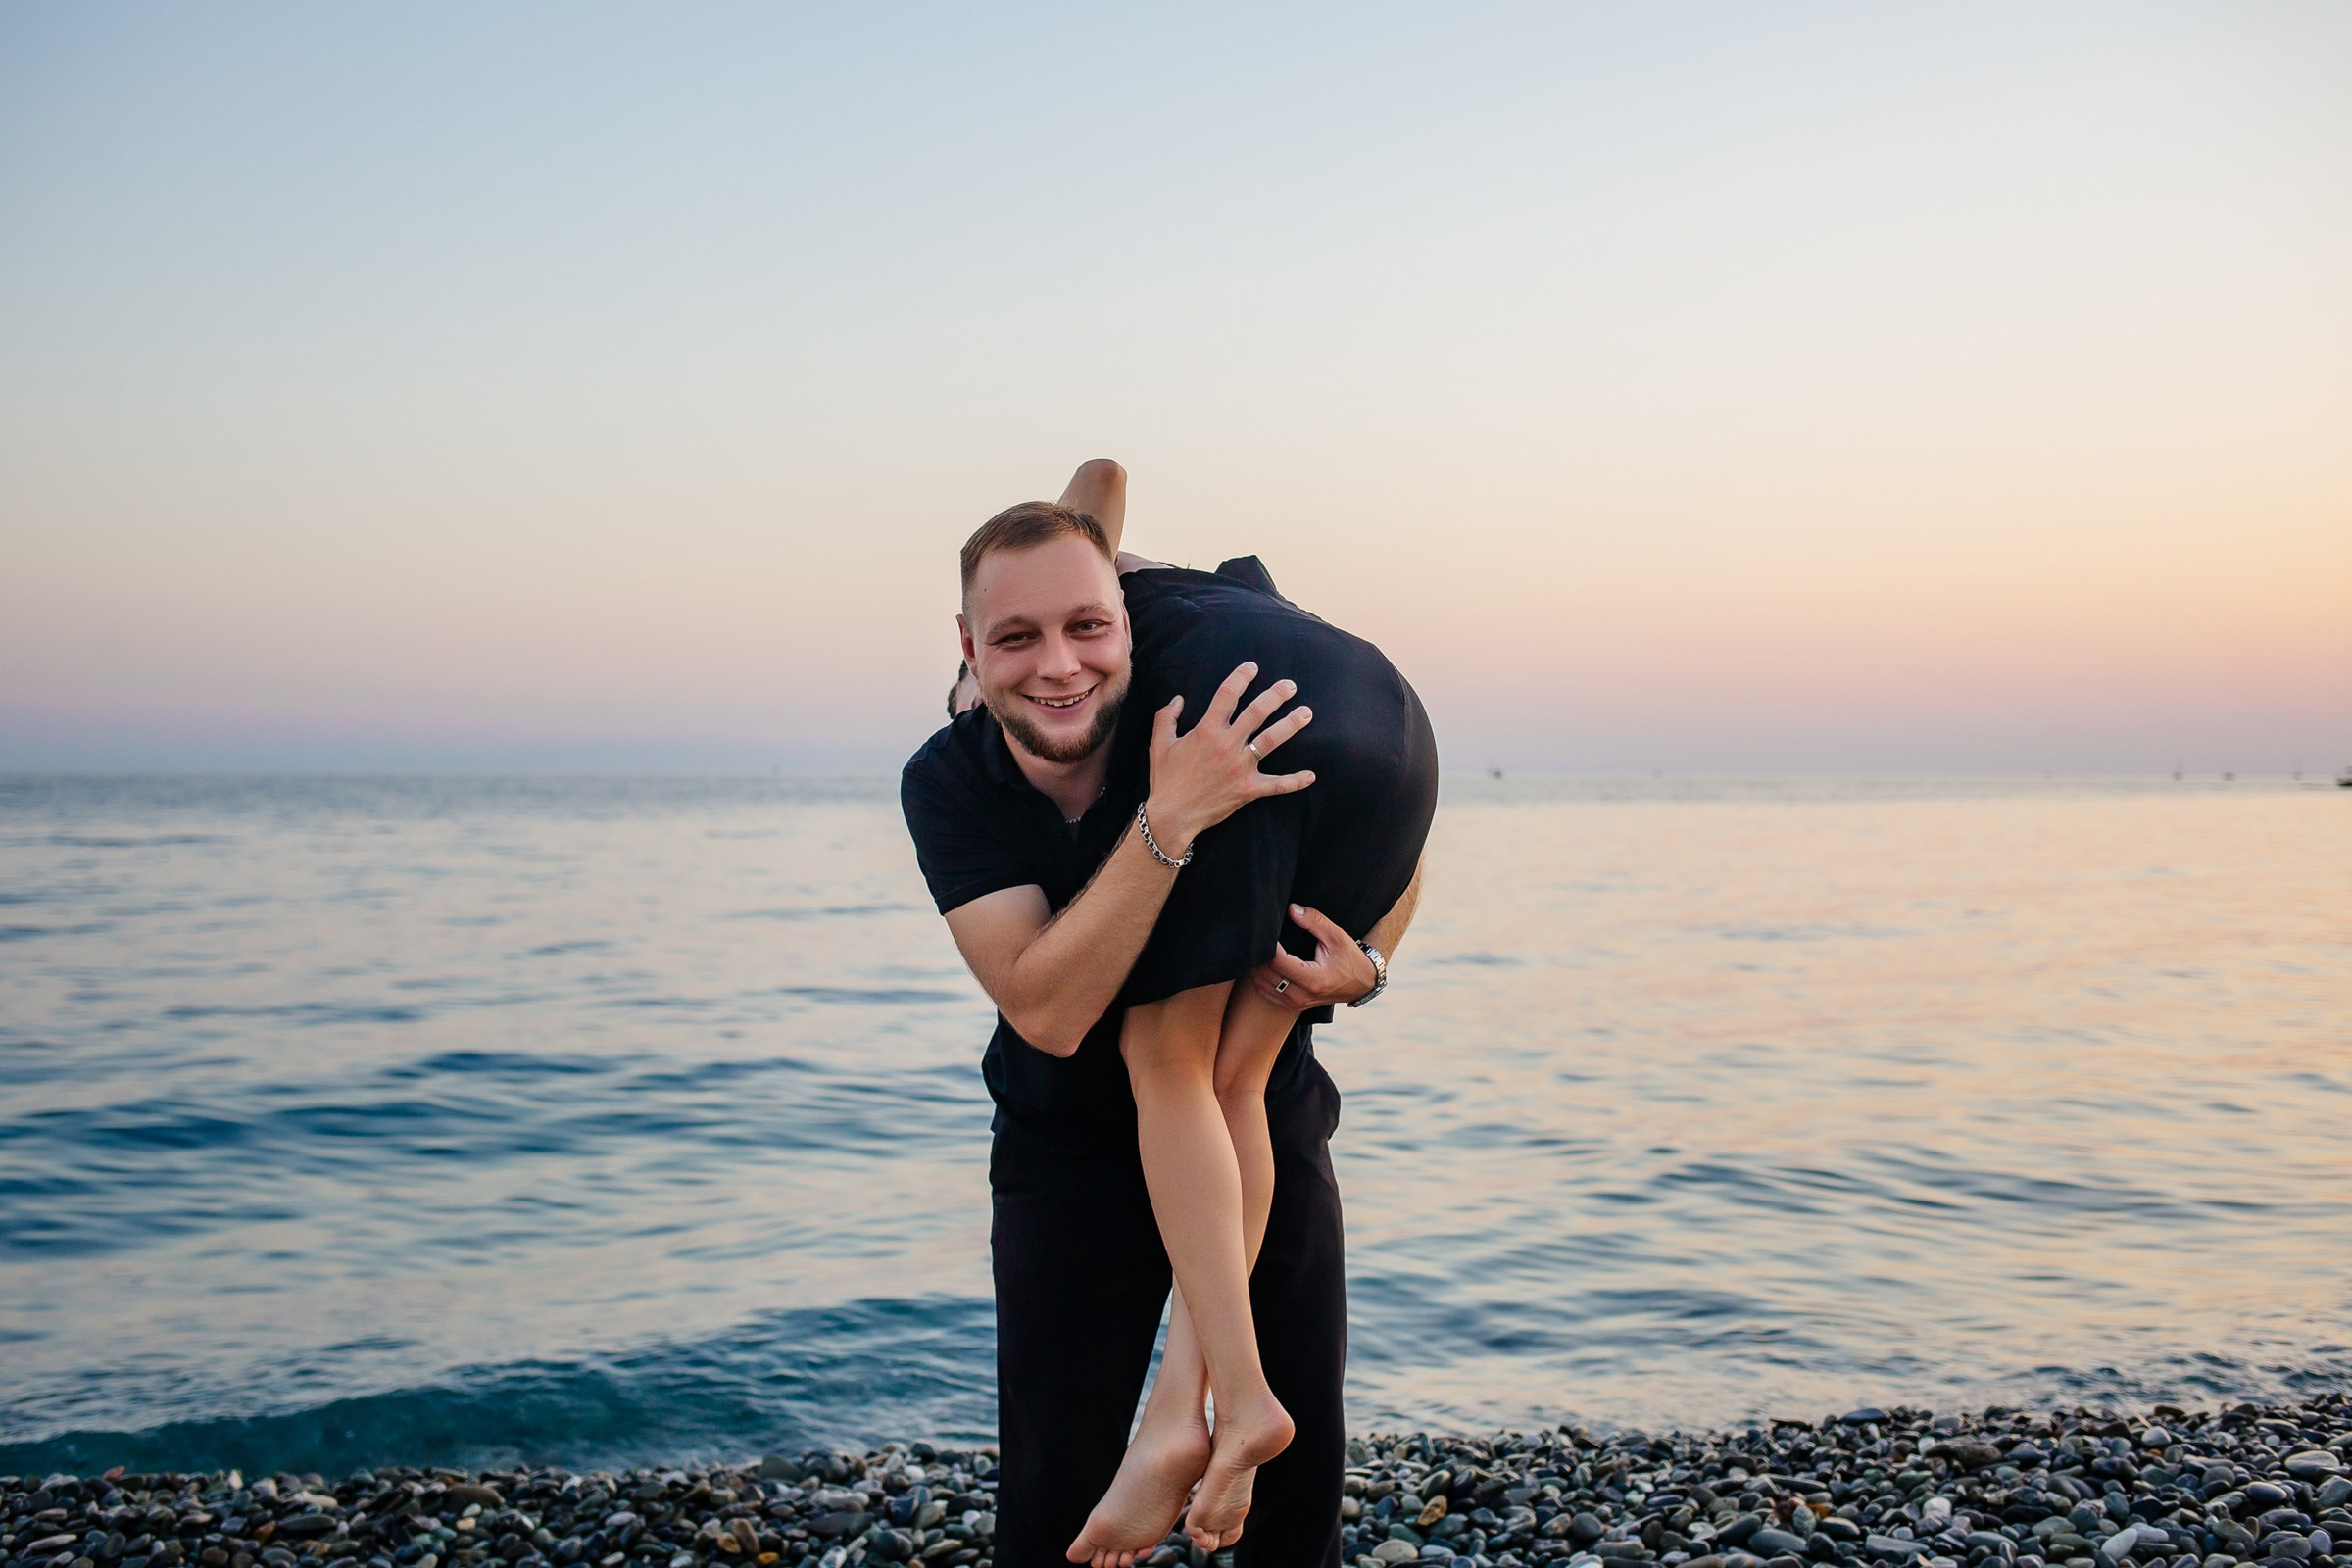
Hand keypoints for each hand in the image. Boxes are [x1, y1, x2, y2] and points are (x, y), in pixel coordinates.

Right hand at [1143, 662, 1313, 853]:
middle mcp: (1227, 745)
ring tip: (1306, 713)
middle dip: (1276, 695)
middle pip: (1257, 712)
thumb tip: (1179, 699)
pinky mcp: (1248, 789)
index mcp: (1206, 731)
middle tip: (1290, 685)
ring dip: (1291, 725)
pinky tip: (1311, 776)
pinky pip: (1277, 785)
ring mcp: (1240, 768)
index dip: (1241, 677)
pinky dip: (1295, 781)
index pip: (1227, 695)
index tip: (1253, 667)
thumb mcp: (1159, 744)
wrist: (1172, 815)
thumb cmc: (1165, 779)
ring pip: (1271, 740)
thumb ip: (1167, 717)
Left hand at [1248, 903, 1374, 1010]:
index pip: (1277, 961)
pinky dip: (1260, 978)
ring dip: (1257, 966)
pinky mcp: (1292, 1005)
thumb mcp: (1336, 936)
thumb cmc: (1350, 958)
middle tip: (1259, 936)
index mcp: (1313, 979)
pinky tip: (1263, 963)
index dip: (1268, 944)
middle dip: (1260, 954)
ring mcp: (1295, 1003)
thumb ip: (1314, 921)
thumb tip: (1291, 909)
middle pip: (1265, 974)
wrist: (1362, 983)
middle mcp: (1301, 995)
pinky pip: (1265, 992)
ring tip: (1261, 948)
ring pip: (1261, 984)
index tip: (1266, 929)